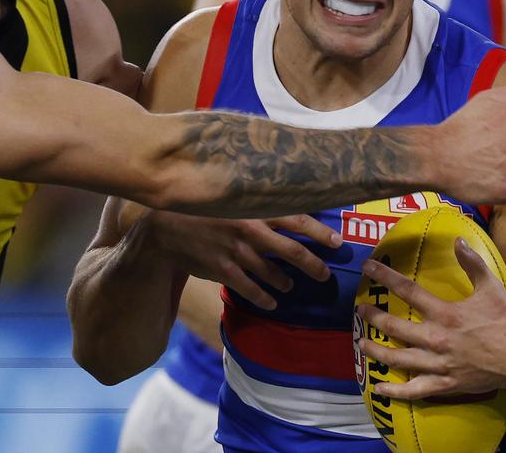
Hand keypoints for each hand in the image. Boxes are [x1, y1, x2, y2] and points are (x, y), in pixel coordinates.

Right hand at [140, 206, 340, 309]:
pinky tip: (272, 302)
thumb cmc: (206, 214)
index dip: (321, 232)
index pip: (298, 220)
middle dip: (314, 265)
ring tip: (291, 285)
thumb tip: (291, 216)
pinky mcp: (223, 270)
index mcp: (257, 210)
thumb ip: (260, 210)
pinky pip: (251, 289)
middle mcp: (251, 230)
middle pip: (293, 251)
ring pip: (273, 273)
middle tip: (325, 275)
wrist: (168, 229)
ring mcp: (237, 252)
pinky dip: (265, 297)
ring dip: (286, 281)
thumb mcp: (234, 204)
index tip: (337, 242)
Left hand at [355, 237, 505, 398]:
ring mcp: (439, 364)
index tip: (368, 267)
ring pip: (398, 359)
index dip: (385, 277)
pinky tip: (380, 387)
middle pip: (395, 327)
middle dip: (373, 317)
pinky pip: (415, 390)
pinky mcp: (445, 384)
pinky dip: (395, 390)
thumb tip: (458, 241)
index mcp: (446, 314)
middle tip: (360, 310)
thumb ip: (472, 264)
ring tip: (361, 342)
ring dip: (376, 351)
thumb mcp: (492, 287)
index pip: (408, 291)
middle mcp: (437, 339)